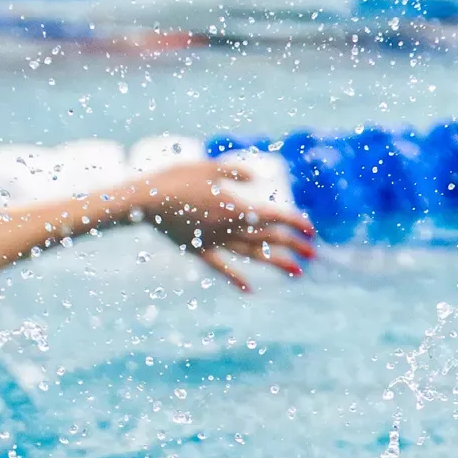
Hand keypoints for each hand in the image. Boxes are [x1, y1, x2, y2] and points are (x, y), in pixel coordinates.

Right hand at [131, 160, 317, 291]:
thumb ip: (236, 173)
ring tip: (297, 272)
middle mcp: (230, 228)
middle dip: (293, 245)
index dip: (295, 222)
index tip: (312, 230)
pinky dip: (236, 278)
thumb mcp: (210, 167)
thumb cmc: (177, 178)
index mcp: (237, 207)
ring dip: (276, 263)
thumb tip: (258, 179)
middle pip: (269, 238)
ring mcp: (215, 241)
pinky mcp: (198, 249)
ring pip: (252, 254)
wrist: (144, 200)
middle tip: (313, 253)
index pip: (275, 216)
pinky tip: (250, 290)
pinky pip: (220, 266)